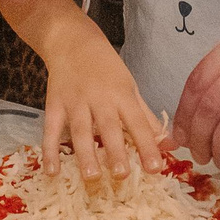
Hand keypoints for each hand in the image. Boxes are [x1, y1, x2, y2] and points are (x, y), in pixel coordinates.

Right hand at [41, 29, 165, 180]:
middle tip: (121, 176)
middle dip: (115, 152)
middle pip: (108, 127)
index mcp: (122, 95)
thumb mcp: (130, 88)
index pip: (138, 123)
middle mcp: (99, 99)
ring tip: (91, 177)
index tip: (156, 169)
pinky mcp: (54, 105)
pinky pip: (51, 130)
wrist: (72, 41)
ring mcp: (75, 102)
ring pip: (80, 130)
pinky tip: (52, 172)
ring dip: (85, 154)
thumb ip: (147, 118)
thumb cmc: (107, 69)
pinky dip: (49, 151)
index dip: (147, 145)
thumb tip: (170, 144)